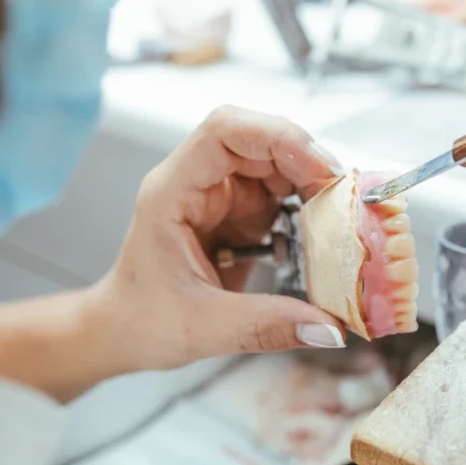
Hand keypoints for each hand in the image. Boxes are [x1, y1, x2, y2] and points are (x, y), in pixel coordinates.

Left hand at [96, 105, 347, 373]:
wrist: (123, 332)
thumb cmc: (141, 320)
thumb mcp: (204, 329)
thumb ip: (266, 326)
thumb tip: (328, 329)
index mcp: (172, 193)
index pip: (223, 132)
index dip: (276, 137)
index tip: (318, 167)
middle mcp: (197, 184)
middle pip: (259, 141)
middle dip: (306, 161)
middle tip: (342, 196)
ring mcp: (219, 196)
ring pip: (276, 165)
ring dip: (312, 185)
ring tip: (339, 217)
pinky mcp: (238, 215)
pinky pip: (281, 196)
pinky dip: (307, 209)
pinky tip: (323, 233)